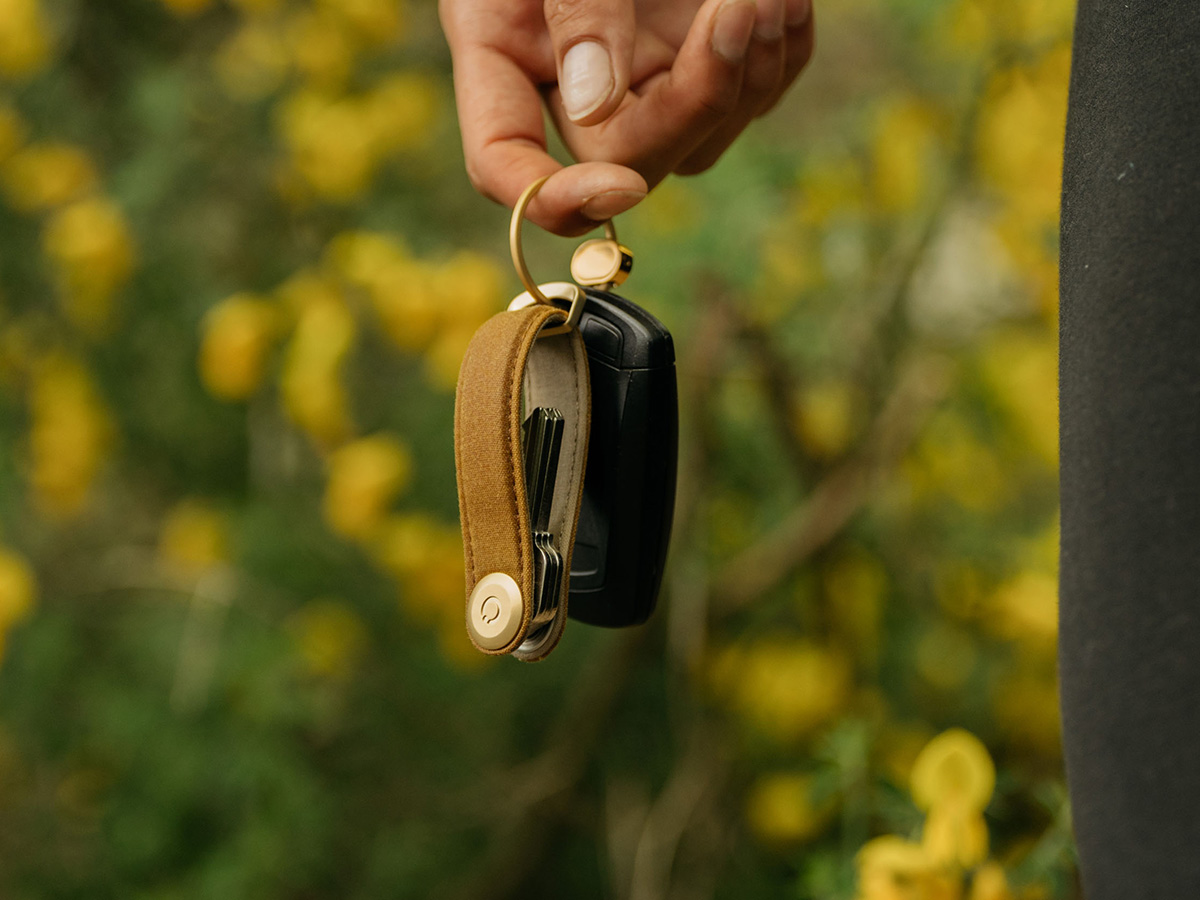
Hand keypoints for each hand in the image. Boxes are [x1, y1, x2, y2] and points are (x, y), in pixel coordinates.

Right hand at [439, 0, 814, 234]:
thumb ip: (577, 5)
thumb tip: (601, 104)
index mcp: (503, 43)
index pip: (504, 160)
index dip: (552, 196)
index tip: (617, 187)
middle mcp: (572, 73)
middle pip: (624, 157)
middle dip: (693, 102)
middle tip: (739, 5)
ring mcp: (644, 68)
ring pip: (699, 143)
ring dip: (747, 74)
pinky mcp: (705, 50)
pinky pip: (750, 99)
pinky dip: (779, 55)